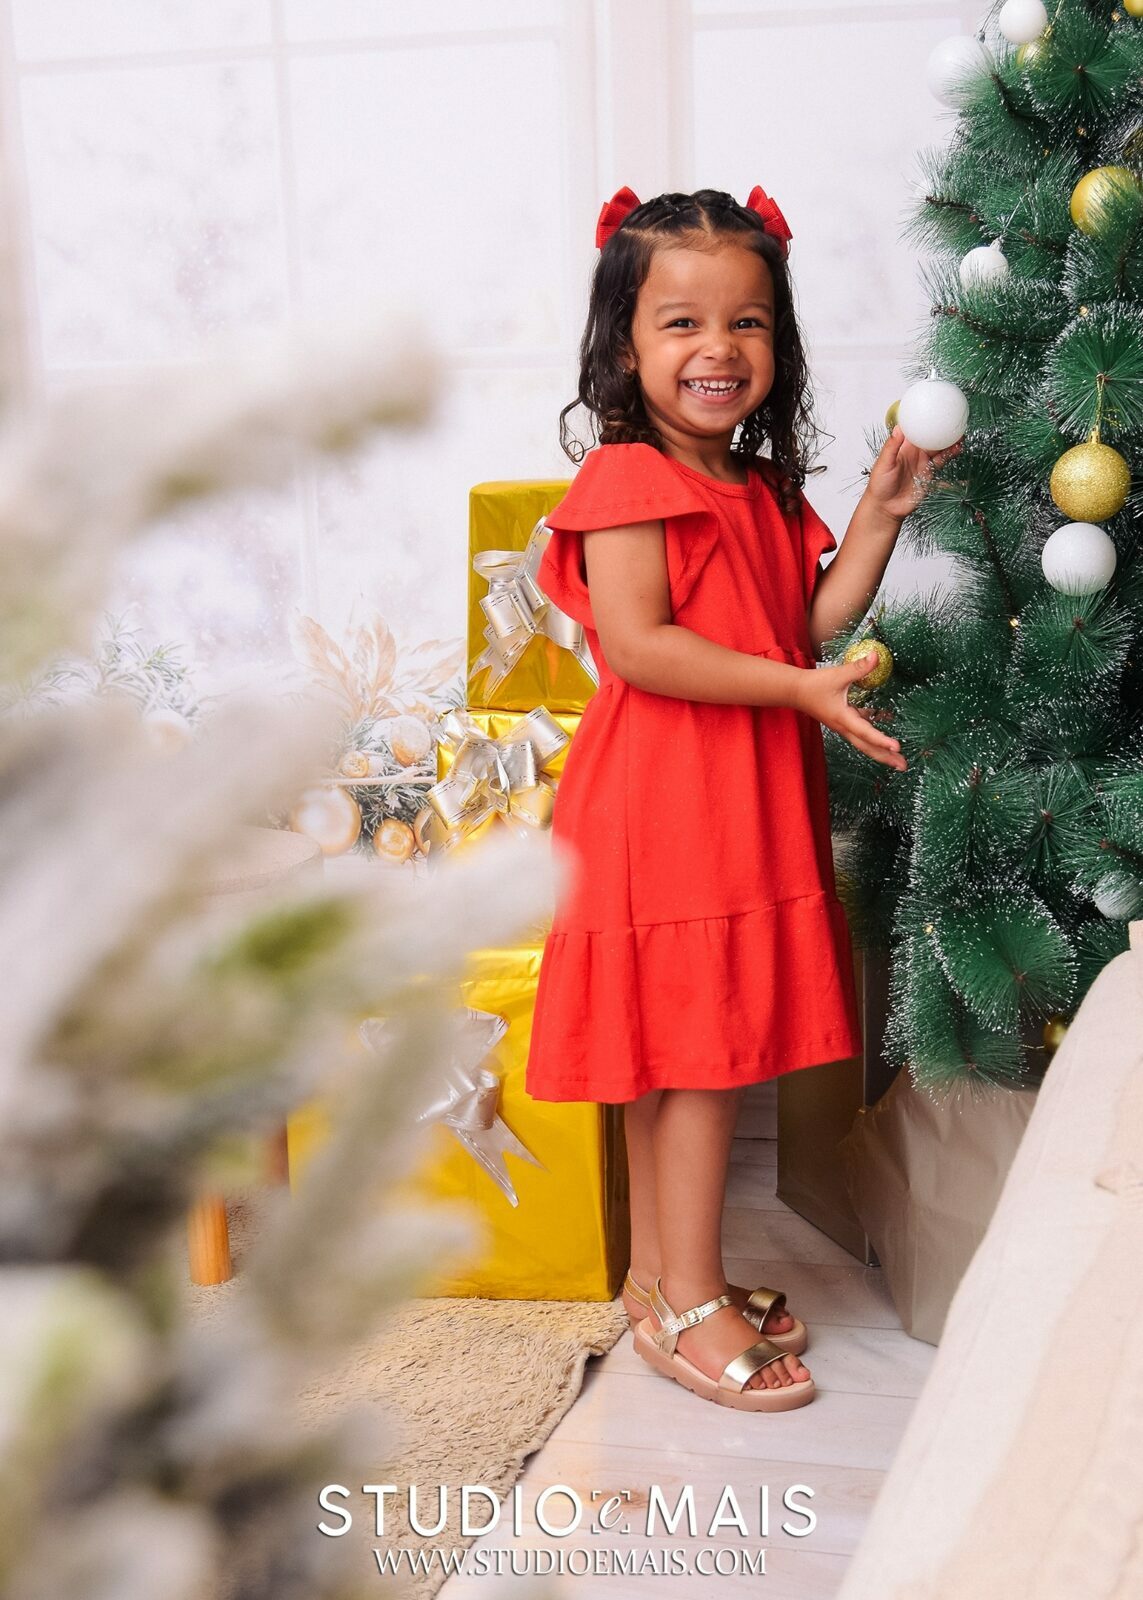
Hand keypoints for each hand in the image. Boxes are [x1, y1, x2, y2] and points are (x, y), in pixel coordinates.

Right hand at [796, 652, 906, 770]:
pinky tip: (885, 727)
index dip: (882, 740)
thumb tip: (877, 656)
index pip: (865, 733)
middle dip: (886, 757)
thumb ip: (859, 667)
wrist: (795, 691)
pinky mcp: (843, 721)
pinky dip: (874, 734)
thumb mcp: (838, 675)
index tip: (897, 747)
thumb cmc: (814, 684)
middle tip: (903, 766)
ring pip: (864, 742)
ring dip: (881, 750)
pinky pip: (861, 731)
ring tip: (898, 757)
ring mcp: (843, 726)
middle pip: (867, 747)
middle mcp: (844, 727)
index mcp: (843, 718)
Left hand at [866, 425, 963, 520]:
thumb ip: (891, 447)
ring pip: (940, 450)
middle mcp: (916, 454)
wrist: (886, 508)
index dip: (925, 421)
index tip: (934, 411)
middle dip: (943, 430)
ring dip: (950, 443)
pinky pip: (943, 465)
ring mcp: (924, 465)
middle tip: (954, 423)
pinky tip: (959, 453)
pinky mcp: (930, 476)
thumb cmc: (879, 486)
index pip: (916, 430)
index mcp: (904, 448)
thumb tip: (898, 428)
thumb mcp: (883, 464)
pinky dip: (952, 458)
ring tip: (960, 437)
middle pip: (932, 438)